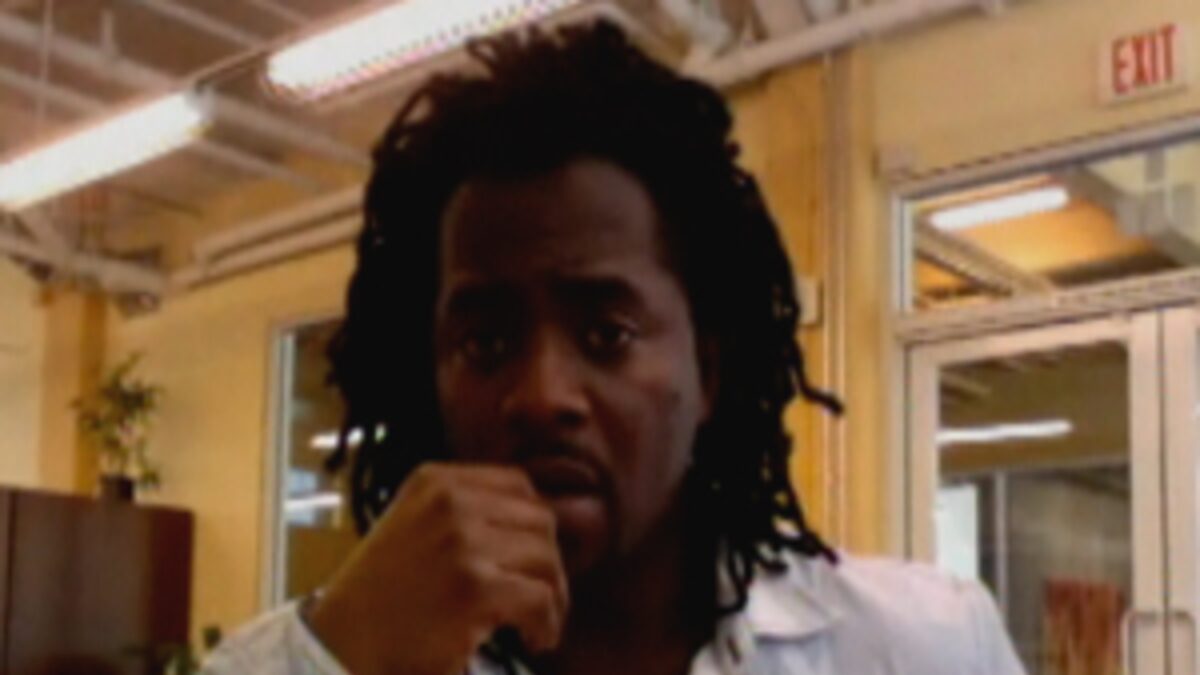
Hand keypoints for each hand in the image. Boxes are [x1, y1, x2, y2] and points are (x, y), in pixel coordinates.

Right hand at [307, 463, 568, 674]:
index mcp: (435, 481)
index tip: (532, 558)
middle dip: (549, 562)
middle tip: (542, 597)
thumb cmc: (382, 594)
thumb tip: (532, 523)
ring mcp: (462, 542)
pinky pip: (540, 598)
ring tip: (538, 622)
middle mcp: (450, 501)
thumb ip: (463, 511)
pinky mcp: (475, 588)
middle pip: (540, 520)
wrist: (342, 643)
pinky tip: (535, 638)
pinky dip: (547, 622)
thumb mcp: (414, 525)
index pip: (517, 484)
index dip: (534, 525)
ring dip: (553, 595)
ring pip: (546, 558)